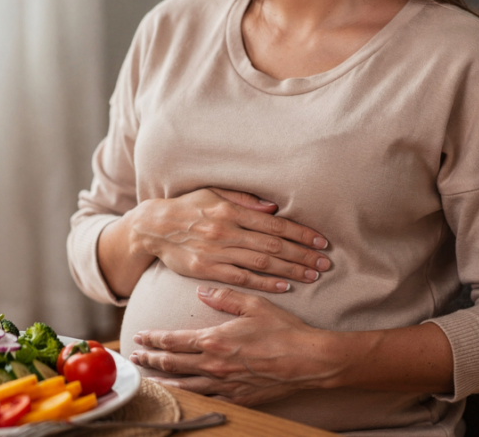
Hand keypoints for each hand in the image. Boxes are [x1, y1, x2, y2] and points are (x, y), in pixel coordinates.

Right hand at [125, 188, 330, 292]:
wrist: (153, 227)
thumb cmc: (188, 207)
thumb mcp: (214, 193)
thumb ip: (244, 200)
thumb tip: (274, 208)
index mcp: (231, 211)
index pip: (274, 224)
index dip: (300, 233)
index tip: (321, 241)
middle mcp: (226, 231)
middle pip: (273, 246)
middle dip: (303, 255)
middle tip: (325, 263)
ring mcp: (217, 252)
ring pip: (261, 264)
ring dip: (290, 270)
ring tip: (312, 275)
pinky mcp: (207, 269)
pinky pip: (241, 279)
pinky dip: (265, 283)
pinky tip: (284, 286)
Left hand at [130, 286, 339, 405]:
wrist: (309, 361)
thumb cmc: (284, 330)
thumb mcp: (253, 304)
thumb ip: (224, 297)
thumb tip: (202, 291)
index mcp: (214, 340)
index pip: (172, 340)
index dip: (152, 338)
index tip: (139, 335)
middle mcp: (214, 365)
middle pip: (172, 364)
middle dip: (150, 359)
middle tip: (135, 357)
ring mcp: (224, 385)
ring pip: (184, 385)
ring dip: (162, 381)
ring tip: (148, 378)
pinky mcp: (237, 398)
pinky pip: (206, 399)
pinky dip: (189, 396)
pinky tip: (182, 394)